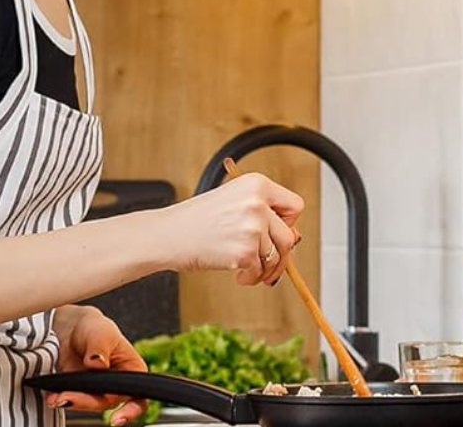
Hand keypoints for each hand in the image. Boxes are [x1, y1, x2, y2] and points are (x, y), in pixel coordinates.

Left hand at [48, 305, 146, 424]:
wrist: (71, 329)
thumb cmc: (95, 328)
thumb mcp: (101, 333)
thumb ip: (99, 348)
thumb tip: (97, 365)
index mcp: (131, 369)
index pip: (138, 396)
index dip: (131, 410)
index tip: (116, 419)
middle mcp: (116, 385)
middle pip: (107, 403)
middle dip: (87, 402)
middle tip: (68, 396)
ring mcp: (96, 391)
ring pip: (87, 405)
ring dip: (71, 401)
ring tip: (56, 395)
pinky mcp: (78, 393)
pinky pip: (70, 402)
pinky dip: (59, 400)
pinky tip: (52, 395)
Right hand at [160, 172, 303, 286]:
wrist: (167, 234)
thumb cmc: (197, 220)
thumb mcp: (234, 203)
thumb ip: (264, 214)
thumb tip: (294, 237)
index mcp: (257, 184)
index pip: (295, 206)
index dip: (289, 223)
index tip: (274, 232)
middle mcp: (258, 202)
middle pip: (290, 236)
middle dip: (282, 255)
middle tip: (268, 263)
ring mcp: (252, 226)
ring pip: (277, 256)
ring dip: (265, 269)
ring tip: (247, 268)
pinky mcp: (244, 251)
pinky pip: (259, 271)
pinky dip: (250, 277)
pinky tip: (237, 273)